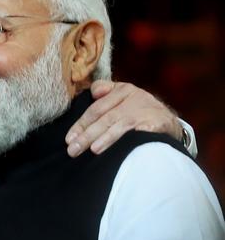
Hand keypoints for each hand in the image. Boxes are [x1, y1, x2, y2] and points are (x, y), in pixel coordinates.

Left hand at [65, 80, 182, 156]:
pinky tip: (104, 148)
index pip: (96, 108)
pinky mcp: (154, 122)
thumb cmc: (140, 113)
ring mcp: (144, 109)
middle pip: (103, 117)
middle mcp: (133, 96)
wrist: (171, 124)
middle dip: (85, 134)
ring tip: (87, 149)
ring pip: (115, 124)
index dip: (81, 124)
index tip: (69, 138)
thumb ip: (106, 93)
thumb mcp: (124, 99)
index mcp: (122, 90)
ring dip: (99, 138)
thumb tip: (93, 92)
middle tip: (72, 149)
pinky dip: (115, 140)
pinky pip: (131, 133)